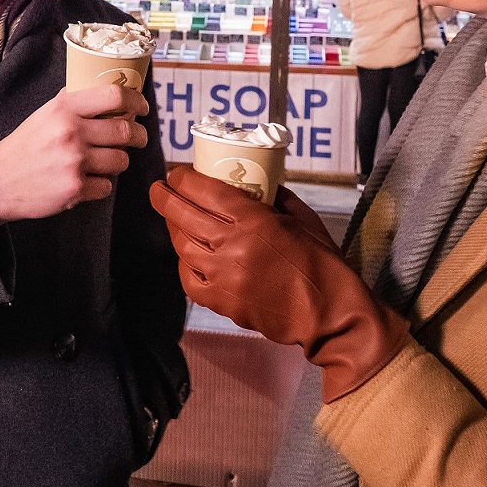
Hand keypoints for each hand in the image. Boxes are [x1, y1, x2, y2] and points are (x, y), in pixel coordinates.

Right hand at [0, 85, 147, 226]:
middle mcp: (71, 132)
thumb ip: (73, 104)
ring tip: (102, 161)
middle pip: (126, 131)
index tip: (141, 107)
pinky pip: (107, 186)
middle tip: (138, 138)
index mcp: (64, 109)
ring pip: (121, 160)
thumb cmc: (24, 146)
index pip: (114, 96)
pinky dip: (100, 185)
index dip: (136, 101)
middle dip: (139, 136)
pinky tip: (84, 180)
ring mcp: (74, 162)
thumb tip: (108, 93)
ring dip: (117, 162)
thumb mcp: (44, 114)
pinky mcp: (75, 189)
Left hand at [151, 166, 409, 400]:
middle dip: (164, 198)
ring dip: (174, 229)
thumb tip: (257, 182)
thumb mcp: (302, 218)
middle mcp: (231, 246)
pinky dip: (184, 264)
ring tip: (174, 218)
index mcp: (253, 221)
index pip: (204, 191)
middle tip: (158, 189)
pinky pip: (189, 279)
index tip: (176, 173)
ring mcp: (222, 276)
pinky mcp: (221, 302)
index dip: (182, 179)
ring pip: (182, 246)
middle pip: (183, 214)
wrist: (327, 313)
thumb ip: (275, 198)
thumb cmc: (321, 264)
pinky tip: (188, 255)